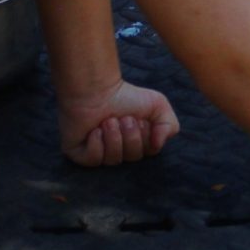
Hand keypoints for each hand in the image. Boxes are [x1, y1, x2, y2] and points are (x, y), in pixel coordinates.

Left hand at [58, 81, 179, 166]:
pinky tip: (94, 130)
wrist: (97, 89)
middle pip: (133, 157)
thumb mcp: (158, 106)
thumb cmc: (125, 95)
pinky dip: (97, 144)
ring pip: (114, 160)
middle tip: (123, 118)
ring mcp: (99, 154)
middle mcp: (119, 150)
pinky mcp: (80, 154)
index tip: (140, 119)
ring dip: (113, 137)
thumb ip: (169, 126)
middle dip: (130, 135)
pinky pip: (94, 160)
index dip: (145, 136)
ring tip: (108, 121)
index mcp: (137, 143)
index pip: (149, 152)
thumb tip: (158, 144)